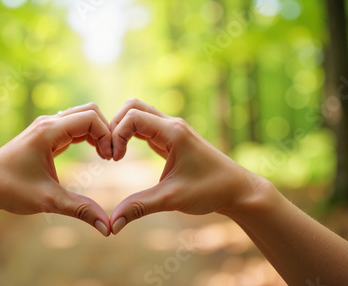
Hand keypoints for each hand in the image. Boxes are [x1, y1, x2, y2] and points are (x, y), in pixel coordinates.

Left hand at [0, 103, 112, 235]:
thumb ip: (80, 210)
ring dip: (97, 133)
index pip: (90, 118)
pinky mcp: (44, 136)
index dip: (107, 136)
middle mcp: (47, 123)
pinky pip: (73, 127)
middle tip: (111, 157)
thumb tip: (107, 229)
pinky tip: (94, 154)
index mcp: (48, 131)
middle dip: (106, 131)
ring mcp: (45, 128)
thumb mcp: (47, 201)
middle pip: (89, 112)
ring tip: (105, 157)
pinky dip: (88, 136)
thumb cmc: (9, 190)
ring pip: (81, 117)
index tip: (110, 159)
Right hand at [109, 99, 266, 233]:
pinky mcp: (172, 140)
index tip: (115, 160)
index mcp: (173, 132)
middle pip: (133, 107)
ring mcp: (172, 130)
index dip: (116, 135)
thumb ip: (139, 208)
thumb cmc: (210, 190)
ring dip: (122, 129)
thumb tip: (112, 225)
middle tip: (111, 152)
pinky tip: (125, 154)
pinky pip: (145, 127)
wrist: (237, 190)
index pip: (132, 117)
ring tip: (116, 154)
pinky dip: (130, 135)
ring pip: (139, 114)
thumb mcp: (172, 199)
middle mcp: (172, 125)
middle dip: (115, 125)